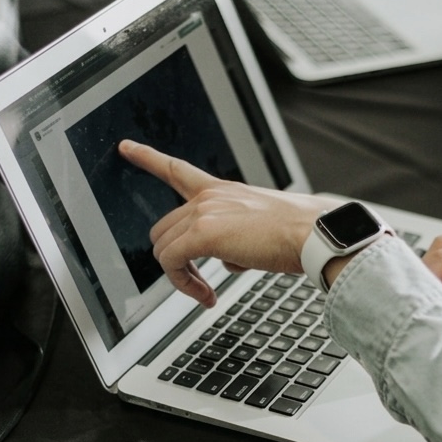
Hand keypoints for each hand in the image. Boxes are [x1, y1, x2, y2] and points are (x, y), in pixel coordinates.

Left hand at [119, 140, 337, 306]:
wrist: (314, 234)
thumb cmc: (301, 234)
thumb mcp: (262, 229)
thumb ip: (238, 238)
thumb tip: (229, 261)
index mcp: (224, 190)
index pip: (178, 170)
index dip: (149, 157)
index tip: (127, 147)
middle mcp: (211, 196)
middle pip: (164, 228)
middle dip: (176, 258)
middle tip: (200, 282)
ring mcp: (205, 211)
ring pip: (164, 249)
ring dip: (181, 276)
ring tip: (206, 292)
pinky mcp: (203, 233)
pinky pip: (171, 263)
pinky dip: (184, 284)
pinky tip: (206, 295)